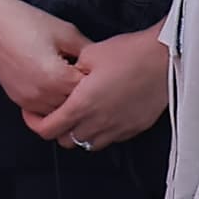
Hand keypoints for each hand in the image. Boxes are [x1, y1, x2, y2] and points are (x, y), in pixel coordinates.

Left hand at [32, 26, 171, 150]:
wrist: (165, 59)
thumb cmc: (130, 53)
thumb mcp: (90, 54)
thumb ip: (72, 70)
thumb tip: (67, 76)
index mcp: (81, 105)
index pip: (48, 129)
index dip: (34, 123)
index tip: (33, 114)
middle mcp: (98, 123)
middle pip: (66, 141)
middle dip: (58, 129)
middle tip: (58, 112)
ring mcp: (117, 129)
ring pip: (88, 144)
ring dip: (80, 133)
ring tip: (81, 115)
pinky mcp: (134, 129)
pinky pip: (111, 139)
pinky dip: (102, 132)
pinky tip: (104, 114)